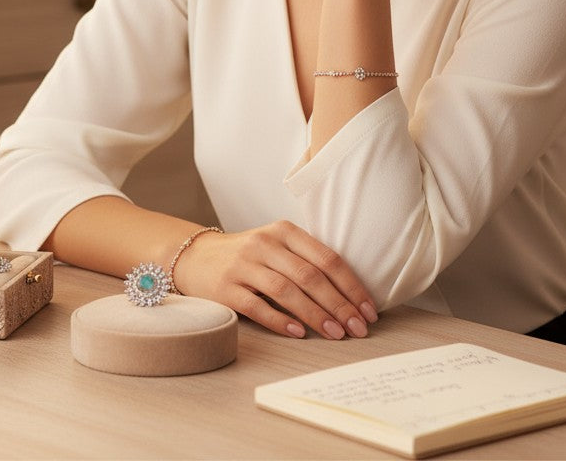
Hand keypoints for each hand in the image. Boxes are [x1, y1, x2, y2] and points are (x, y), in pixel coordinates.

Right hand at [171, 220, 378, 339]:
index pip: (326, 257)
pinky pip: (258, 307)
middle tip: (358, 328)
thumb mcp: (277, 246)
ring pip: (287, 291)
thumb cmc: (249, 256)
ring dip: (315, 315)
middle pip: (310, 276)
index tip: (368, 310)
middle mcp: (264, 244)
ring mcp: (243, 265)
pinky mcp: (226, 287)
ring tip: (335, 334)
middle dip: (339, 305)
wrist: (197, 257)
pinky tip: (299, 334)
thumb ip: (306, 261)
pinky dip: (281, 321)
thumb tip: (351, 297)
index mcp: (284, 231)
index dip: (351, 285)